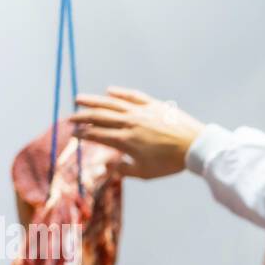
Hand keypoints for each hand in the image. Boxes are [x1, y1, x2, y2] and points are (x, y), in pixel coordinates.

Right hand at [70, 87, 203, 177]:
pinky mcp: (153, 104)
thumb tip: (108, 168)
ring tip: (79, 99)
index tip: (74, 134)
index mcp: (126, 141)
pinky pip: (132, 95)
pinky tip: (109, 91)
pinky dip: (119, 92)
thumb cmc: (170, 163)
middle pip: (99, 117)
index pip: (98, 134)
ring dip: (93, 101)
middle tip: (70, 118)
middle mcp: (130, 123)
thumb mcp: (145, 173)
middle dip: (82, 117)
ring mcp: (141, 111)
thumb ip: (124, 170)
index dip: (83, 134)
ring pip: (111, 102)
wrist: (194, 146)